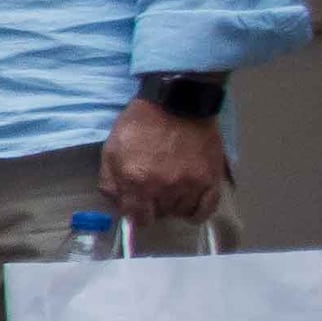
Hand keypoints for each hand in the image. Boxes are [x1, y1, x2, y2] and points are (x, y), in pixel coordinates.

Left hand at [100, 98, 229, 226]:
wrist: (177, 102)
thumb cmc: (139, 124)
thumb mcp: (111, 150)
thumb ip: (110, 182)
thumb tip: (118, 206)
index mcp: (137, 181)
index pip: (137, 218)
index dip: (135, 214)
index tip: (137, 207)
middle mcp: (165, 188)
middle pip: (159, 215)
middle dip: (153, 206)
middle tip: (153, 189)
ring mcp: (191, 185)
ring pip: (180, 211)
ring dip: (173, 204)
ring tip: (171, 188)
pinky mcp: (211, 179)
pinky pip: (206, 209)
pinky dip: (197, 210)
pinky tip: (189, 202)